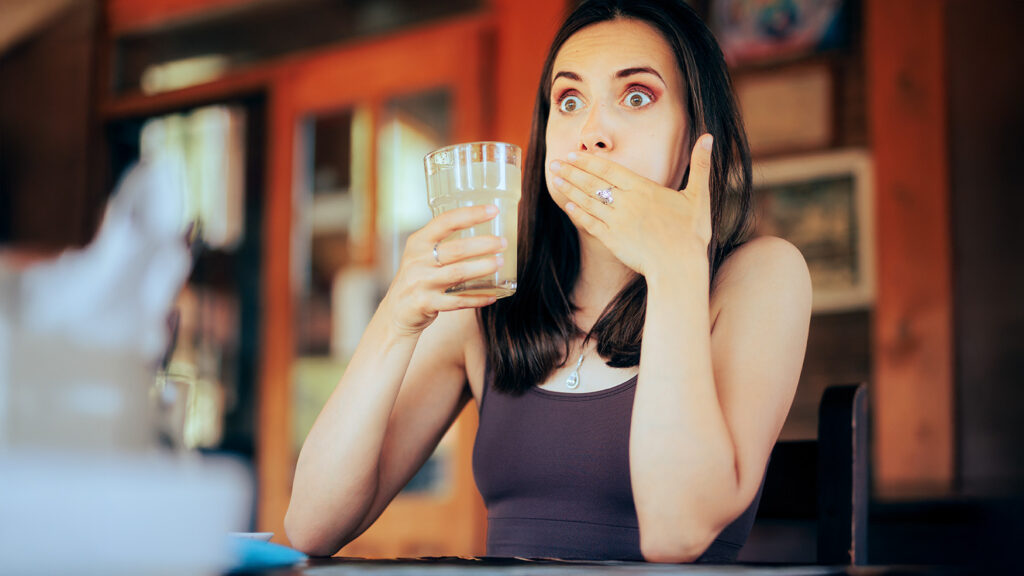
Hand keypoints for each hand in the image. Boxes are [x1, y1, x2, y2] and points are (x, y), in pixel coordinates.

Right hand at [384, 205, 506, 336]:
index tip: (492, 210)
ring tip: (499, 263)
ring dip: (482, 267)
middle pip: (456, 249)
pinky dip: (476, 298)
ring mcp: (421, 283)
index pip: (445, 222)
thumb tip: (483, 234)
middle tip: (502, 243)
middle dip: (483, 244)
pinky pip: (457, 301)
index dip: (470, 214)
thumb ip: (442, 244)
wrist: (395, 312)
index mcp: (418, 242)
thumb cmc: (417, 278)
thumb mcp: (420, 255)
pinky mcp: (426, 304)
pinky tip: (492, 296)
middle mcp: (417, 260)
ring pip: (458, 274)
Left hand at [548, 134, 714, 277]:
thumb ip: (700, 166)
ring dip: (570, 189)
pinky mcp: (612, 240)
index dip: (588, 161)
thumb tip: (709, 137)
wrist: (679, 267)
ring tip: (555, 179)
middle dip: (571, 172)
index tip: (572, 154)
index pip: (609, 169)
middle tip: (554, 163)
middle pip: (593, 182)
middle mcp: (626, 202)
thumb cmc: (691, 233)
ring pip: (588, 201)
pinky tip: (567, 206)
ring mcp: (617, 221)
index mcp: (643, 188)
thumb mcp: (699, 196)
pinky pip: (591, 223)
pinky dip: (578, 213)